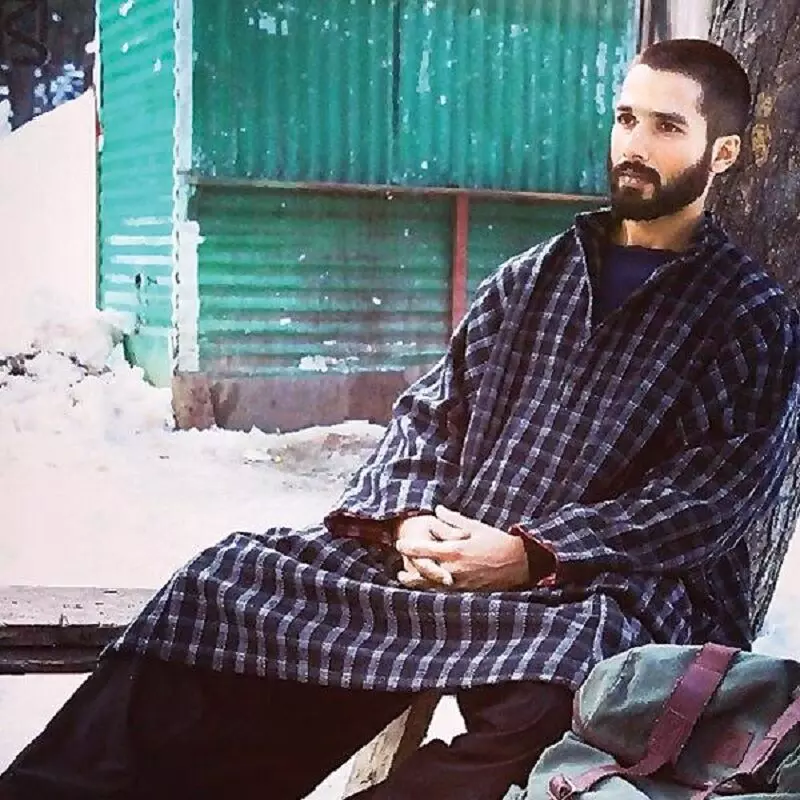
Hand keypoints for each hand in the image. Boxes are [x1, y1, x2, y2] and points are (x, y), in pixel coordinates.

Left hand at [396, 506, 529, 590]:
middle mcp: (454, 569)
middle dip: (410, 569)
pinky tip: (426, 586)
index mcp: (455, 551)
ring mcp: (460, 583)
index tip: (399, 545)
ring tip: (405, 579)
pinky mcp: (466, 591)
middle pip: (424, 571)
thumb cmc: (497, 541)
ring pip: (432, 585)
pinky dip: (432, 588)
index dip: (409, 548)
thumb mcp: (475, 526)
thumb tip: (437, 509)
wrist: (519, 563)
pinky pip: (444, 591)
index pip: (425, 550)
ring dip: (417, 582)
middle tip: (398, 568)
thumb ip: (453, 519)